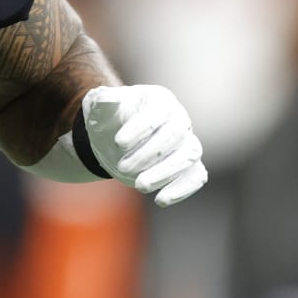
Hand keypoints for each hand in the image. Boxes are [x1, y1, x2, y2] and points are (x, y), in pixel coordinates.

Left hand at [79, 85, 207, 206]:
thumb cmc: (111, 119)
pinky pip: (196, 176)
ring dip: (165, 173)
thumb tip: (105, 98)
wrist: (116, 140)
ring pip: (190, 155)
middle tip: (122, 168)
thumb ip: (103, 101)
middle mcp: (179, 119)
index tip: (117, 143)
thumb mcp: (101, 107)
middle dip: (149, 153)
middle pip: (176, 134)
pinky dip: (182, 189)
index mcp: (160, 100)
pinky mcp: (188, 167)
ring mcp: (186, 143)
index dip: (140, 127)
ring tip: (139, 186)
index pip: (158, 111)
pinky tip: (160, 200)